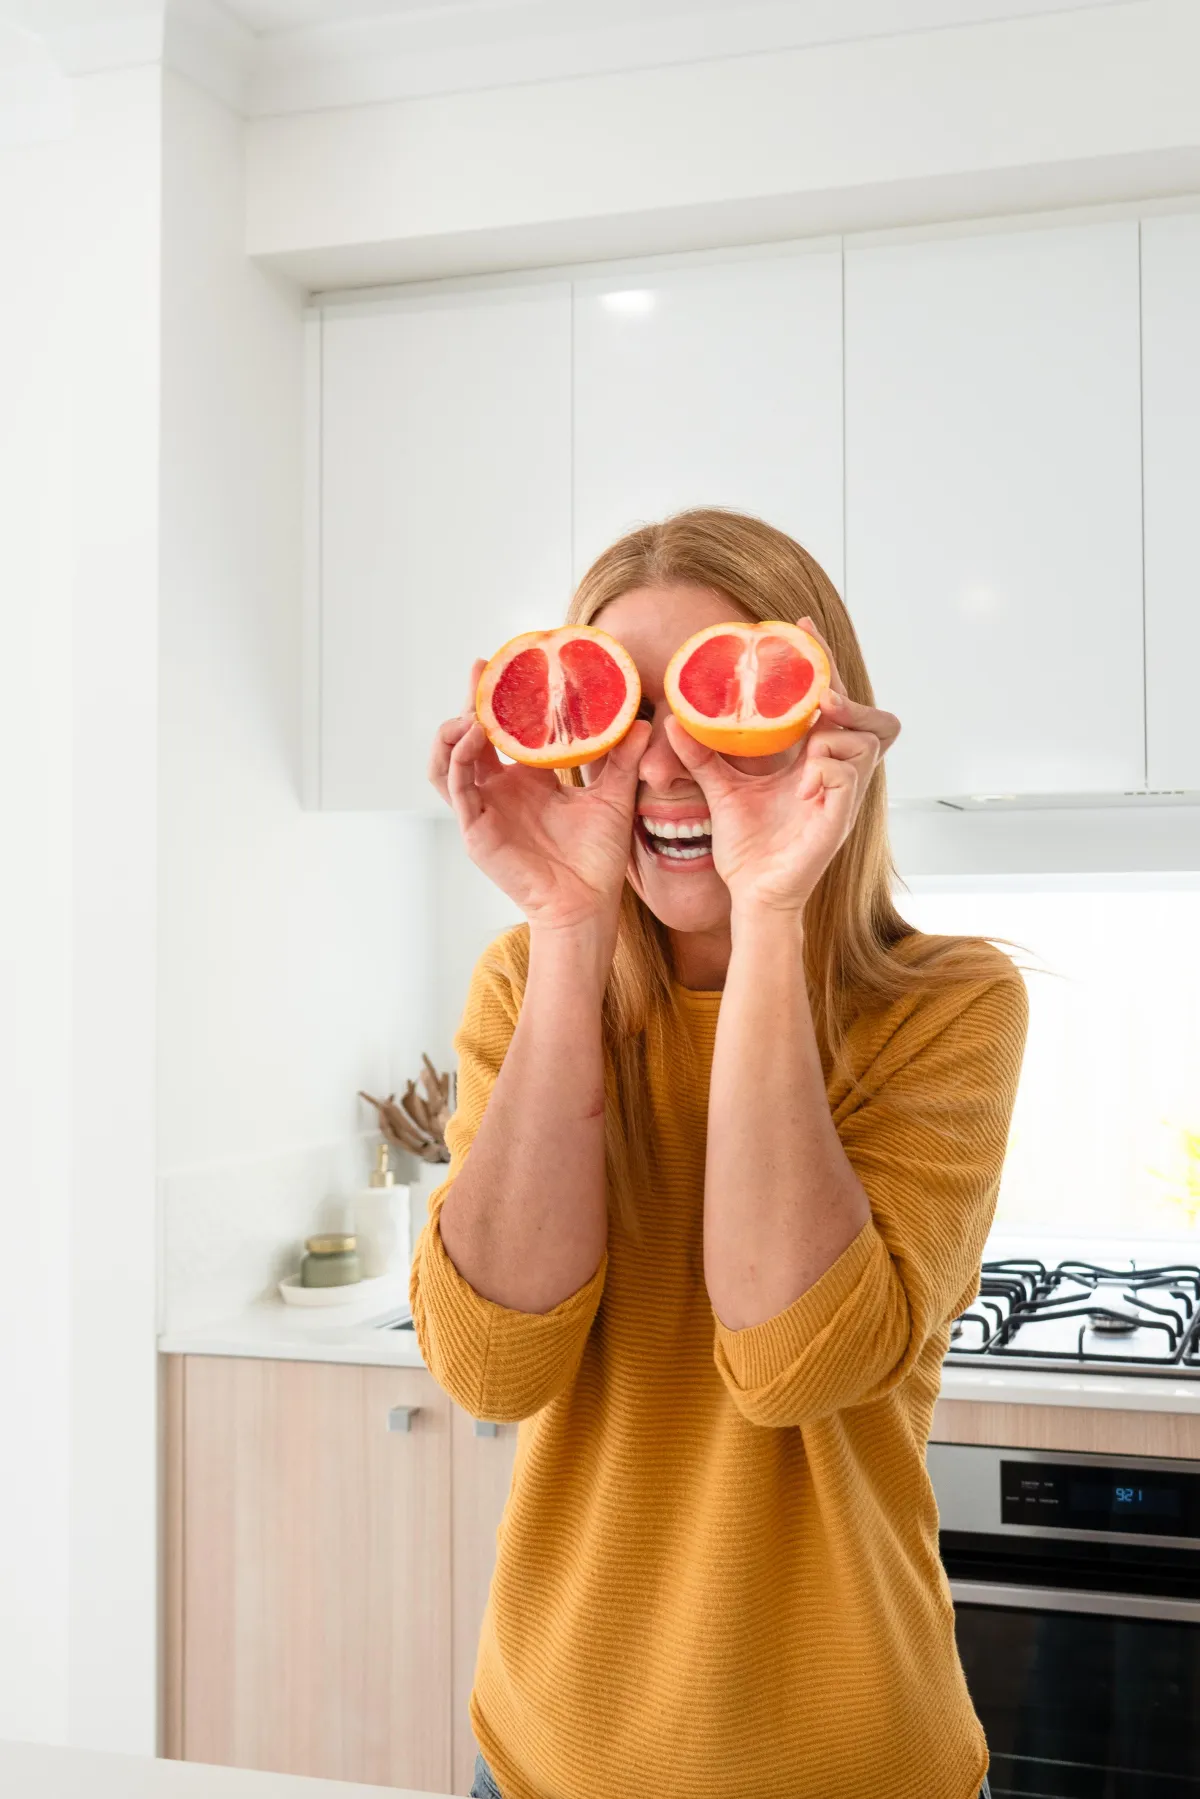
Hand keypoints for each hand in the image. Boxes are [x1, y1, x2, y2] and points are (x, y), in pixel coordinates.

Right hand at [429, 661, 652, 933]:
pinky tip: (474, 736)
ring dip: (454, 729)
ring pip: (449, 760)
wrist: (587, 904)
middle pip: (472, 737)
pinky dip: (459, 759)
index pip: (507, 731)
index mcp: (527, 781)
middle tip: (481, 668)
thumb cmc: (596, 859)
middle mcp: (500, 791)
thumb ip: (623, 759)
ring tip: (472, 707)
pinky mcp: (475, 829)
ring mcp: (483, 809)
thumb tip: (645, 720)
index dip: (505, 699)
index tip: (514, 664)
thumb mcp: (612, 797)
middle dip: (472, 701)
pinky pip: (456, 787)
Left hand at [663, 619, 899, 915]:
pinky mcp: (840, 820)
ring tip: (811, 734)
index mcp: (816, 761)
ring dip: (837, 731)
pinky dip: (828, 767)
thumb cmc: (749, 848)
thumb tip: (673, 720)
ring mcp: (844, 797)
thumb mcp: (721, 790)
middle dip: (848, 695)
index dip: (820, 662)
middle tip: (819, 693)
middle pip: (871, 718)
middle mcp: (837, 775)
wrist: (752, 896)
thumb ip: (703, 755)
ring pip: (866, 742)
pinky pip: (848, 776)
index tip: (798, 626)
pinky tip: (805, 778)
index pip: (830, 702)